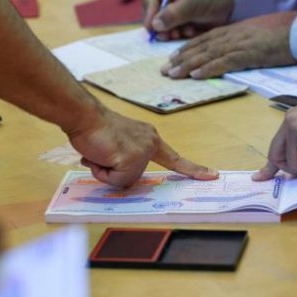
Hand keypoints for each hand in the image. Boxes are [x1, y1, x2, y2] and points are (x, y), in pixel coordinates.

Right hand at [68, 108, 217, 186]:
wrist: (83, 115)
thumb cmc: (94, 128)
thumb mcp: (116, 145)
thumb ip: (122, 158)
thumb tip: (110, 169)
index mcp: (149, 138)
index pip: (176, 158)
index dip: (193, 169)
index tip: (212, 175)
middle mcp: (150, 143)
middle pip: (134, 177)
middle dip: (113, 172)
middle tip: (102, 153)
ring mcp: (142, 151)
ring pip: (123, 181)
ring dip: (106, 172)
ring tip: (99, 152)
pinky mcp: (131, 158)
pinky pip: (115, 181)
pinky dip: (101, 173)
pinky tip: (97, 155)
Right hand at [140, 0, 233, 40]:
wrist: (233, 5)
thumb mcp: (193, 4)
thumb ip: (173, 14)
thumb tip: (154, 25)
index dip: (148, 10)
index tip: (154, 26)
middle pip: (151, 11)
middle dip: (158, 25)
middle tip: (168, 35)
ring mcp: (173, 8)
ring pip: (160, 23)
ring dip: (168, 31)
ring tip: (181, 34)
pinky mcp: (179, 20)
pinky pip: (171, 29)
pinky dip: (178, 33)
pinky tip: (190, 31)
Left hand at [161, 12, 296, 78]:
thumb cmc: (283, 33)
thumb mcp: (257, 34)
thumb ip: (242, 41)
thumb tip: (232, 51)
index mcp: (233, 30)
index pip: (204, 39)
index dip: (187, 49)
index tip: (172, 57)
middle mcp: (232, 35)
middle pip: (200, 47)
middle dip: (180, 59)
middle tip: (164, 70)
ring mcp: (239, 44)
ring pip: (207, 55)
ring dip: (187, 65)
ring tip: (172, 74)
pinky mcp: (249, 54)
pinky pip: (224, 62)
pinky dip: (208, 68)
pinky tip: (195, 75)